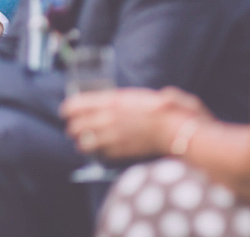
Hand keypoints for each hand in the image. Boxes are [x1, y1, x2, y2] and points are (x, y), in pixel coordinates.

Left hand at [60, 86, 211, 159]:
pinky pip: (101, 153)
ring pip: (85, 141)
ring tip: (80, 140)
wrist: (183, 135)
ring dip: (81, 141)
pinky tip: (96, 151)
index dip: (70, 108)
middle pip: (78, 125)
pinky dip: (96, 152)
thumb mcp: (162, 96)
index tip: (66, 110)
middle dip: (73, 126)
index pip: (80, 104)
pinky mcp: (123, 152)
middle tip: (73, 126)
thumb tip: (155, 98)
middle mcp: (111, 118)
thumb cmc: (176, 113)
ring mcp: (116, 137)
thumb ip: (149, 98)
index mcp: (116, 101)